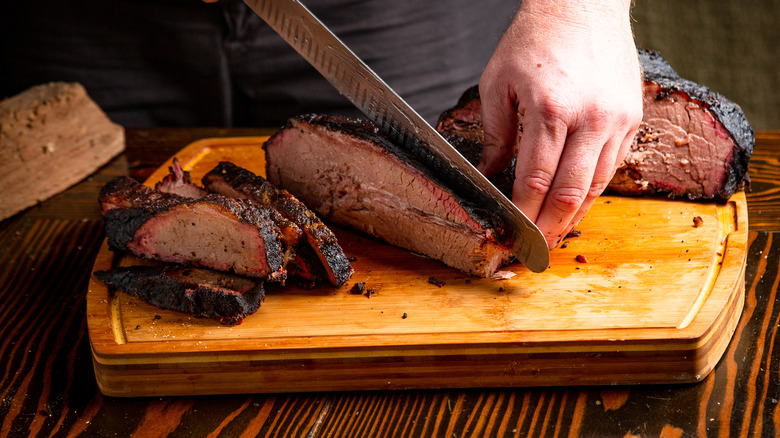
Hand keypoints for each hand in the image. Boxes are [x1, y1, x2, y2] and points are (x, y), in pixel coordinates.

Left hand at [477, 0, 642, 247]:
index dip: (523, 214)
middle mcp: (590, 118)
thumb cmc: (534, 39)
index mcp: (551, 110)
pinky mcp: (631, 117)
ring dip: (574, 216)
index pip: (536, 181)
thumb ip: (496, 134)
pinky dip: (592, 189)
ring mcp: (616, 119)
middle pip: (571, 193)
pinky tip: (575, 204)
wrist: (582, 5)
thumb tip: (492, 174)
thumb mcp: (498, 83)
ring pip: (596, 185)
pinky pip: (612, 165)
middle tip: (535, 252)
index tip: (511, 235)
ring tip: (554, 235)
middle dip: (550, 228)